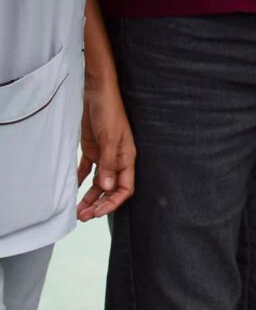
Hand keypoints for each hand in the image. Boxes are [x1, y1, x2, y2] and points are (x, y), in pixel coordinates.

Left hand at [77, 61, 135, 220]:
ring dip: (90, 197)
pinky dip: (81, 181)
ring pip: (99, 183)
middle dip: (100, 204)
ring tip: (78, 210)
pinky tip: (73, 190)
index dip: (113, 202)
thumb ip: (109, 163)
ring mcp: (105, 155)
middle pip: (111, 189)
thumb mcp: (110, 138)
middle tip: (84, 216)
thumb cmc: (110, 111)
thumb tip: (108, 187)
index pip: (125, 187)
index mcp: (127, 157)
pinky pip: (87, 170)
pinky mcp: (93, 149)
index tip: (98, 213)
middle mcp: (117, 159)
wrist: (97, 92)